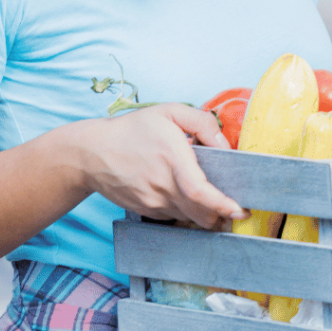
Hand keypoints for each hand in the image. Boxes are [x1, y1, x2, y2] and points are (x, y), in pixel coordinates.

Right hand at [64, 103, 247, 229]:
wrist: (92, 154)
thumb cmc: (133, 129)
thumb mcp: (169, 112)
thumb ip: (202, 122)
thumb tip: (224, 144)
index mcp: (172, 158)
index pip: (200, 192)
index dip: (222, 204)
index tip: (239, 209)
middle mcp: (163, 186)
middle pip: (200, 213)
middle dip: (223, 215)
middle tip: (238, 209)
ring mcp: (153, 202)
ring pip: (189, 218)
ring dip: (207, 215)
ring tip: (218, 205)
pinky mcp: (146, 210)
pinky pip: (175, 216)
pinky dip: (189, 212)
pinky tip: (191, 199)